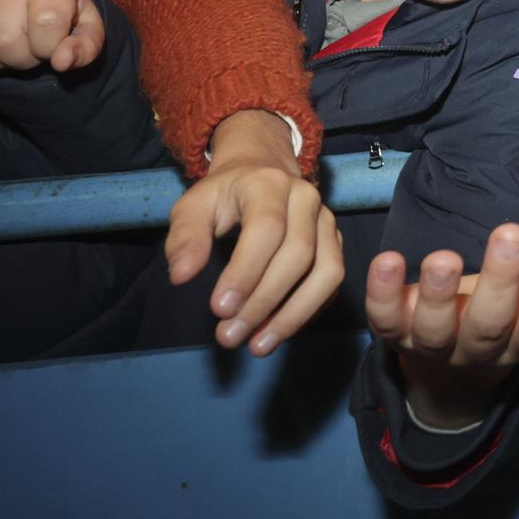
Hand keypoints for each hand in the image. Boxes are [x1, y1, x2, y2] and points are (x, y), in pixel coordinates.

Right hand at [0, 0, 104, 72]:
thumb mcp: (88, 32)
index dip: (51, 46)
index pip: (46, 21)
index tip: (54, 44)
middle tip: (32, 50)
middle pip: (4, 40)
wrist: (32, 6)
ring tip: (11, 49)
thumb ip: (85, 47)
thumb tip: (62, 61)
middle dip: (22, 58)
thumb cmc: (66, 20)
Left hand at [164, 109, 342, 355]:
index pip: (267, 228)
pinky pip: (331, 284)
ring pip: (327, 272)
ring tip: (257, 345)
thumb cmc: (223, 196)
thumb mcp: (193, 206)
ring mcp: (327, 222)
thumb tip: (183, 276)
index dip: (246, 271)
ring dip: (294, 315)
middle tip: (228, 335)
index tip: (219, 309)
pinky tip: (274, 332)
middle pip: (298, 254)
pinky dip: (306, 313)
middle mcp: (307, 199)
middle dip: (264, 301)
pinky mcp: (335, 244)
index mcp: (270, 184)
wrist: (261, 173)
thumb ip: (185, 237)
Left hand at [368, 224, 518, 428]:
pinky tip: (386, 259)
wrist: (449, 367)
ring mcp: (431, 343)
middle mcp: (477, 350)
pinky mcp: (392, 331)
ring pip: (432, 328)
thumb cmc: (514, 317)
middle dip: (498, 284)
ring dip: (436, 294)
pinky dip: (380, 292)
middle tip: (511, 233)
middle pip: (487, 325)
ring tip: (443, 257)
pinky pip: (382, 317)